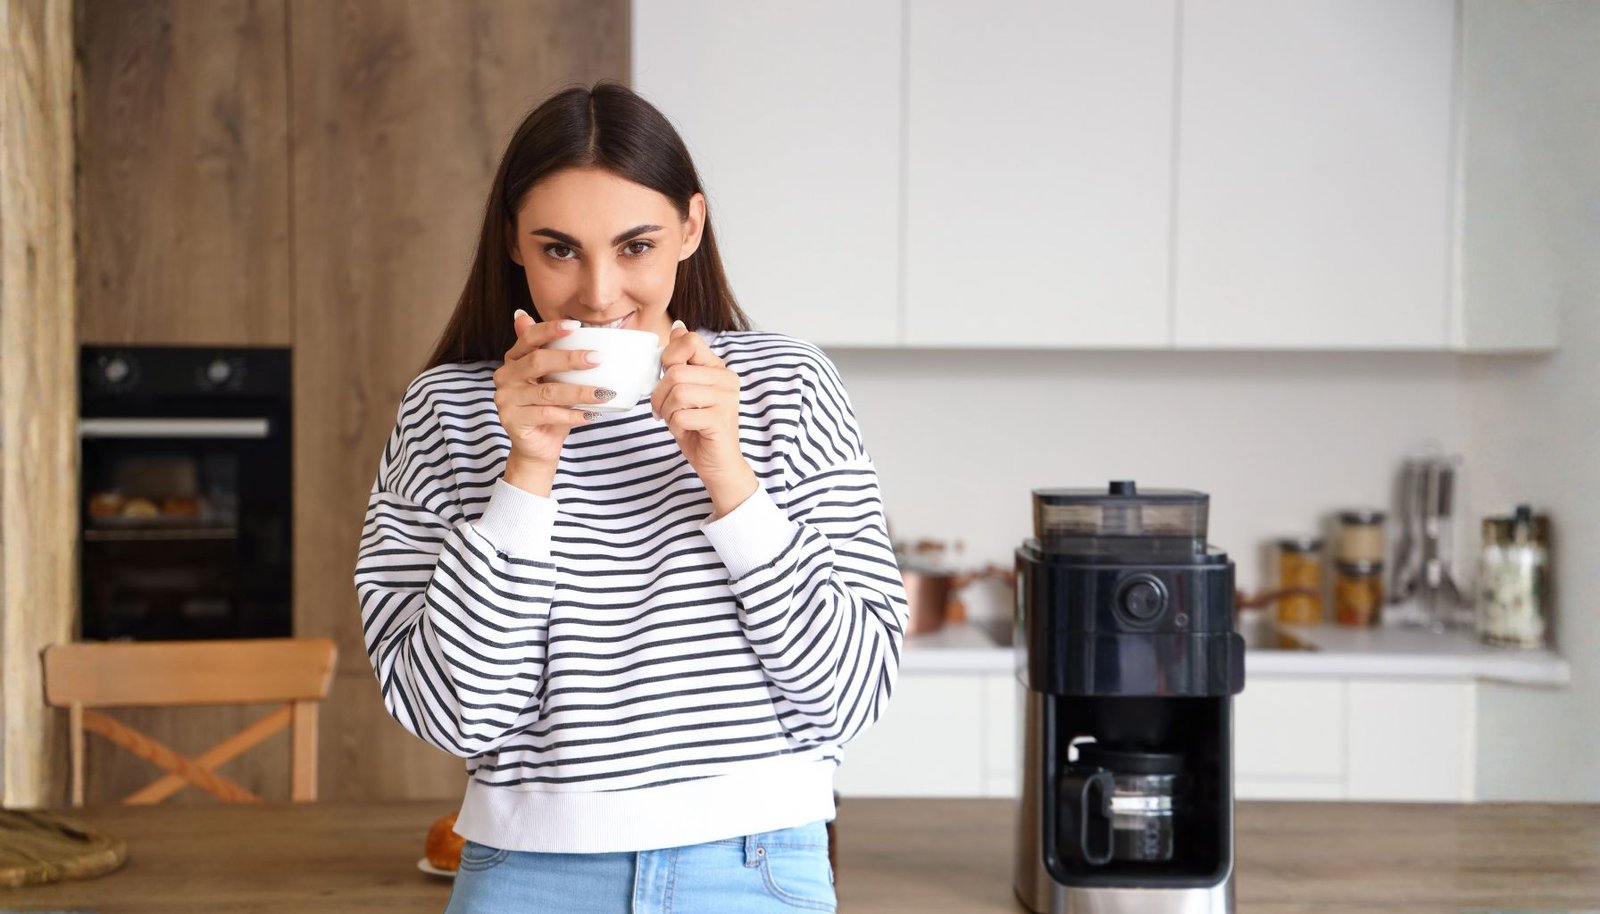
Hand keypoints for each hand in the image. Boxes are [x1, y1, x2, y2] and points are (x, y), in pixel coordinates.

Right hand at [493, 310, 611, 493]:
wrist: (538, 446)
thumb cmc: (550, 409)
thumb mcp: (553, 379)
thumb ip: (554, 354)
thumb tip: (557, 323)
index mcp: (513, 360)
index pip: (529, 338)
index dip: (550, 330)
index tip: (576, 326)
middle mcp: (505, 376)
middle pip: (538, 361)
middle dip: (570, 359)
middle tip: (598, 359)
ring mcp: (506, 399)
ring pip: (548, 391)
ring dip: (580, 391)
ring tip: (605, 393)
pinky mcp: (512, 420)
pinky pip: (548, 415)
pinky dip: (573, 415)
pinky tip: (591, 415)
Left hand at [651, 322, 756, 516]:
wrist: (718, 465)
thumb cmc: (699, 429)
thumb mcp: (686, 391)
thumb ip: (682, 361)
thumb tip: (678, 326)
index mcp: (718, 369)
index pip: (689, 341)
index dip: (669, 358)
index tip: (667, 380)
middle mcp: (727, 380)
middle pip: (676, 371)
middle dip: (660, 394)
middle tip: (664, 410)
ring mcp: (726, 399)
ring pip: (677, 391)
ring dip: (666, 410)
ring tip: (674, 420)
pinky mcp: (720, 420)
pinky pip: (682, 414)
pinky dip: (675, 425)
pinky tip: (685, 431)